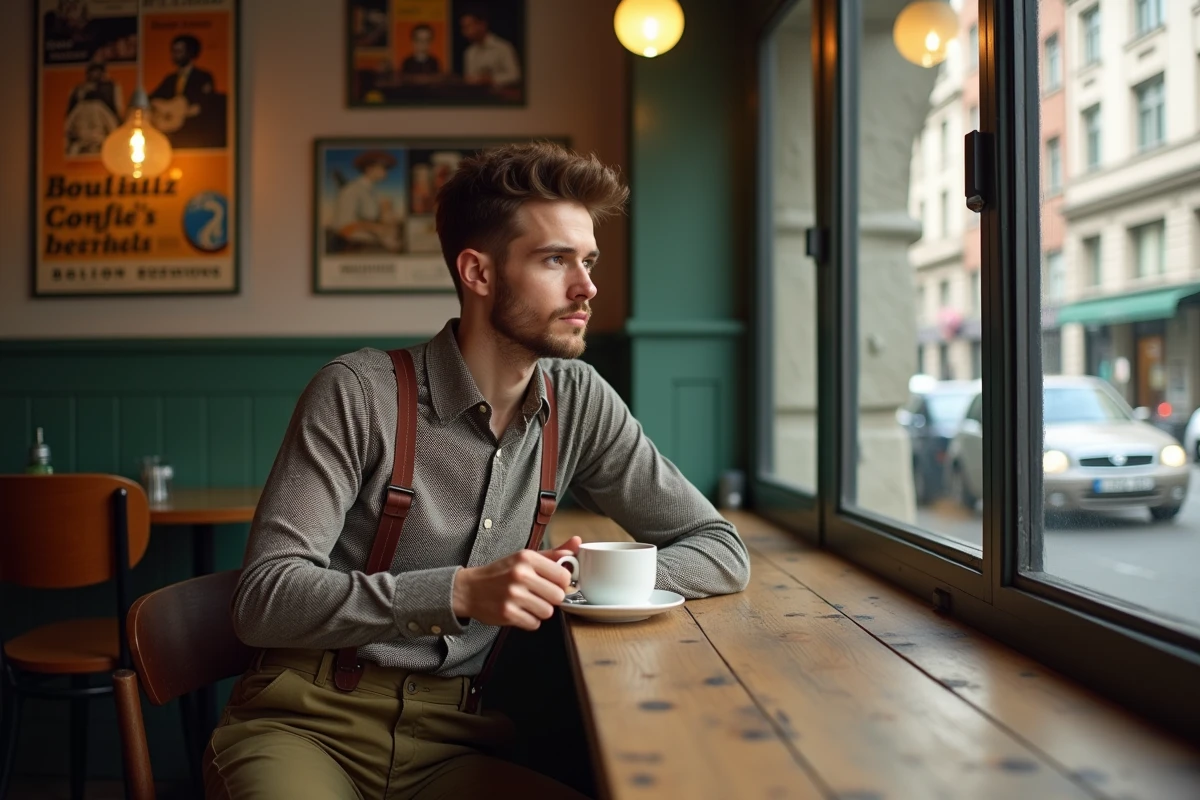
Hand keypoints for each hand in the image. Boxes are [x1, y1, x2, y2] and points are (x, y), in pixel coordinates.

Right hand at [453, 538, 582, 630]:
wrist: (469, 589)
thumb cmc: (501, 573)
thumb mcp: (525, 558)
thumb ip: (554, 554)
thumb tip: (578, 542)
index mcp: (527, 558)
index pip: (564, 576)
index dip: (561, 583)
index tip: (553, 583)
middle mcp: (520, 574)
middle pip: (558, 596)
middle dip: (551, 598)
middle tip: (538, 594)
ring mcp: (513, 595)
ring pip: (548, 612)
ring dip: (540, 611)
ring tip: (528, 603)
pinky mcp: (507, 613)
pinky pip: (534, 623)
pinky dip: (529, 620)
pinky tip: (520, 611)